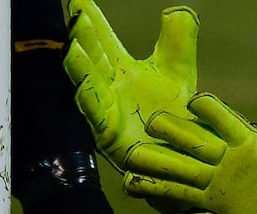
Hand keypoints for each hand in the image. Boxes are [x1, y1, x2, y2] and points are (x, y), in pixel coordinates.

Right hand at [63, 0, 197, 172]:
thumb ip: (178, 41)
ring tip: (71, 43)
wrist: (186, 157)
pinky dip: (88, 96)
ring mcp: (107, 111)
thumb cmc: (178, 116)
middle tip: (73, 12)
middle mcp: (109, 88)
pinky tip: (83, 83)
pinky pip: (96, 113)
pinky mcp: (109, 134)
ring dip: (78, 65)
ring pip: (87, 83)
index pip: (102, 38)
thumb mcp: (179, 72)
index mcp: (122, 70)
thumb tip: (178, 10)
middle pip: (91, 56)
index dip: (90, 17)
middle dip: (80, 36)